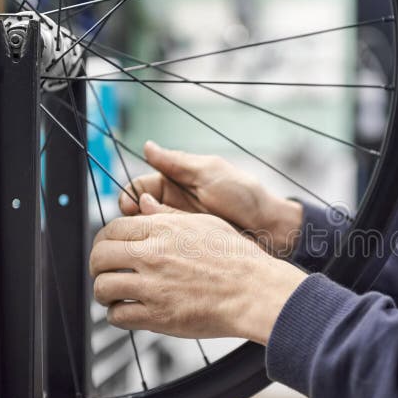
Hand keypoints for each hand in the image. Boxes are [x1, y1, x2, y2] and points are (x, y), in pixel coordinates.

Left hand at [90, 196, 307, 343]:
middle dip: (97, 265)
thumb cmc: (237, 258)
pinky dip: (117, 315)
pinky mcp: (158, 315)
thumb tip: (145, 204)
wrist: (254, 290)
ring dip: (104, 293)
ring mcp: (153, 286)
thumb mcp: (204, 223)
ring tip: (113, 296)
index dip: (104, 240)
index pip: (112, 230)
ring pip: (103, 287)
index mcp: (163, 229)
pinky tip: (127, 312)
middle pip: (100, 257)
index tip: (107, 250)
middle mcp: (153, 255)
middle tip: (104, 272)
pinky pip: (118, 316)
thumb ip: (169, 214)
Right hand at [120, 141, 302, 257]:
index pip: (140, 187)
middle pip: (138, 211)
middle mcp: (173, 205)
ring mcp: (180, 227)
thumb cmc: (244, 195)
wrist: (269, 228)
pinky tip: (164, 251)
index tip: (129, 205)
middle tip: (140, 224)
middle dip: (135, 218)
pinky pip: (166, 248)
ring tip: (158, 235)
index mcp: (176, 182)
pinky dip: (161, 249)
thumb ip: (176, 163)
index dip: (130, 195)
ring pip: (149, 232)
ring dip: (148, 233)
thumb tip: (147, 147)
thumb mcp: (209, 173)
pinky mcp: (187, 248)